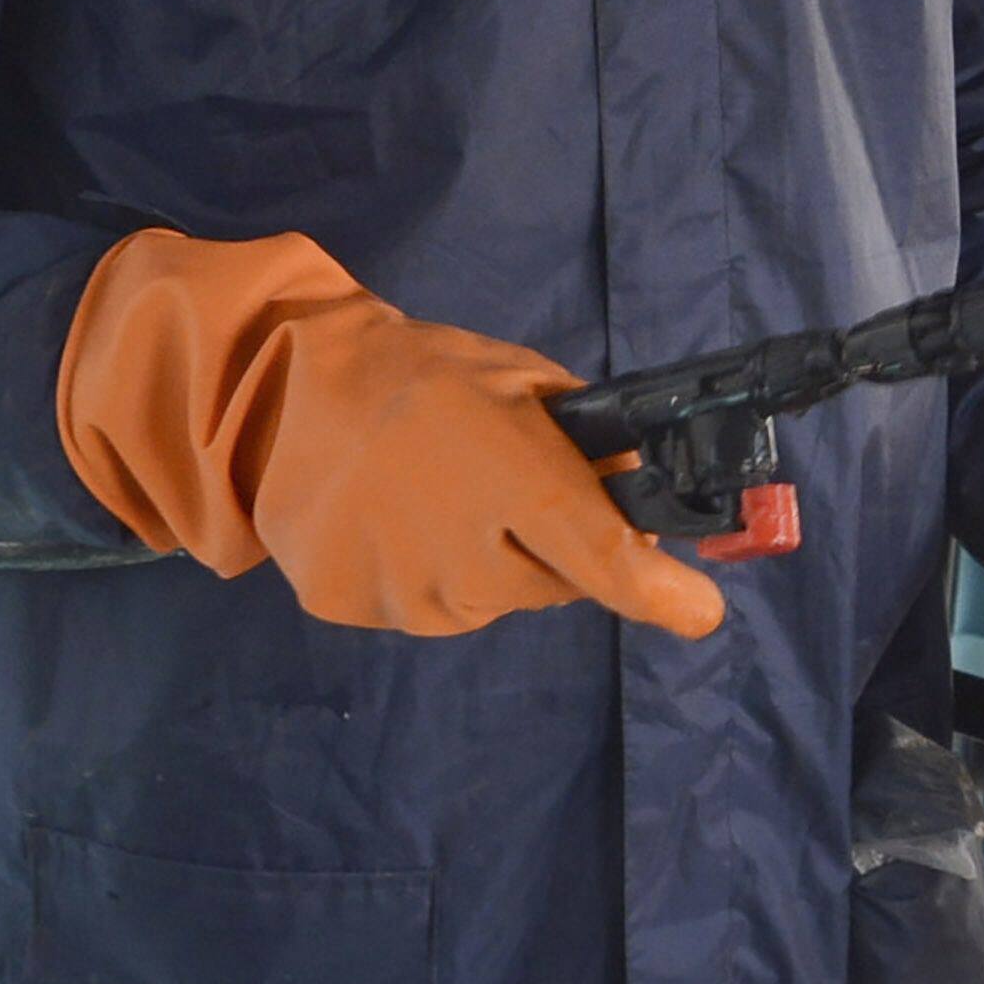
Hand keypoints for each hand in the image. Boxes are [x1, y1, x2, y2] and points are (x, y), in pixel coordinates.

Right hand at [60, 229, 725, 641]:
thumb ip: (588, 444)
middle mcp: (467, 554)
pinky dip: (419, 574)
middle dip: (548, 549)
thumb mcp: (522, 384)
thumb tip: (638, 488)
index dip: (664, 594)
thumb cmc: (417, 374)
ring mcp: (405, 589)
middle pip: (551, 586)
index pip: (609, 564)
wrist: (283, 387)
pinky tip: (392, 519)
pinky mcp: (352, 606)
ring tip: (435, 495)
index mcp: (520, 486)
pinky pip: (419, 607)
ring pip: (484, 603)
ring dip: (481, 565)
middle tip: (502, 488)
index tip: (701, 609)